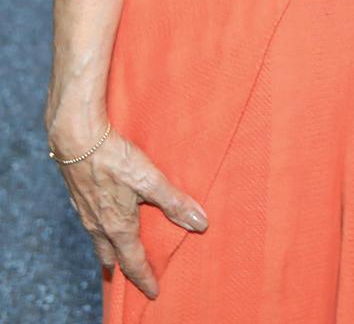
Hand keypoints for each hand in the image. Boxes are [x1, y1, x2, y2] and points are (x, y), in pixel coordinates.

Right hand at [55, 128, 206, 298]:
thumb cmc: (114, 159)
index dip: (144, 278)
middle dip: (121, 268)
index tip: (153, 292)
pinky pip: (90, 222)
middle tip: (130, 277)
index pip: (133, 262)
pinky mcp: (79, 195)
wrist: (76, 140)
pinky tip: (103, 216)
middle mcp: (98, 225)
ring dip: (108, 249)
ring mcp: (85, 212)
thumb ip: (174, 201)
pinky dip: (99, 229)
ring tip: (116, 251)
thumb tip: (200, 223)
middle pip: (110, 256)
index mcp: (117, 227)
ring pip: (97, 240)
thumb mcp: (150, 180)